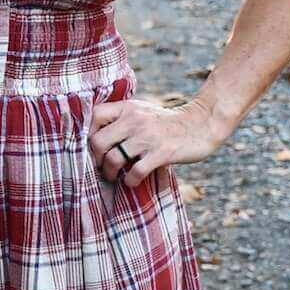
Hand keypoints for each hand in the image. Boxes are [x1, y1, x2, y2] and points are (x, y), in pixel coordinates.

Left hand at [87, 94, 223, 185]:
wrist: (202, 124)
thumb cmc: (168, 122)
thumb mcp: (143, 111)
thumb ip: (122, 119)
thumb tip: (96, 138)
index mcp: (128, 108)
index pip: (95, 116)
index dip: (87, 133)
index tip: (93, 147)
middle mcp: (135, 120)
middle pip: (97, 142)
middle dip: (95, 159)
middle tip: (100, 167)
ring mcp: (148, 137)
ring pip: (113, 159)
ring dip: (110, 173)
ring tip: (114, 176)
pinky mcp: (162, 153)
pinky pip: (135, 172)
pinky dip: (130, 181)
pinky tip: (133, 180)